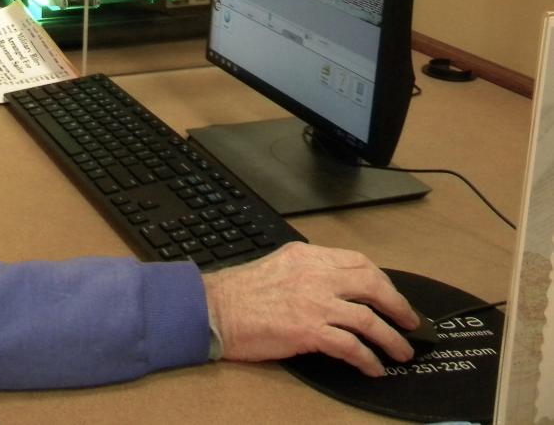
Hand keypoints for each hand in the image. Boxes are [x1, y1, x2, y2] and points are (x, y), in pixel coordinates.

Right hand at [202, 242, 418, 375]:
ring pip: (368, 318)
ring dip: (391, 338)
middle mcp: (314, 275)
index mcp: (307, 257)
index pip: (358, 262)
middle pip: (372, 285)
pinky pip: (350, 346)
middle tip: (410, 322)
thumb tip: (336, 289)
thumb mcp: (278, 266)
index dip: (383, 281)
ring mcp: (313, 303)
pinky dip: (367, 359)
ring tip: (401, 352)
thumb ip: (307, 272)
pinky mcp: (308, 331)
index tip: (392, 297)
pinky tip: (374, 368)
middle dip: (398, 306)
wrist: (213, 309)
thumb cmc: (239, 293)